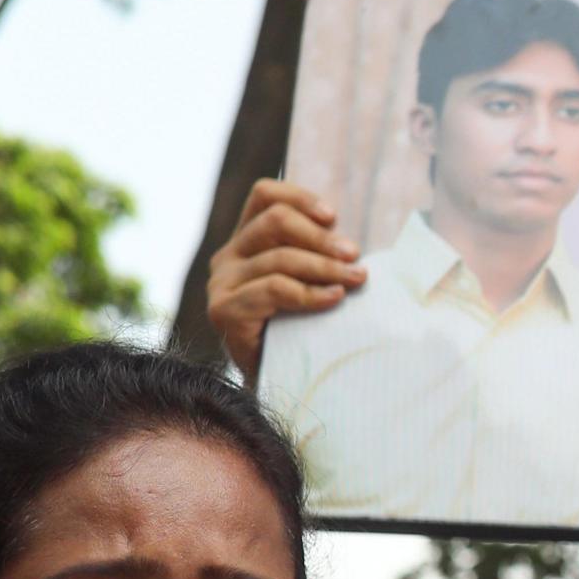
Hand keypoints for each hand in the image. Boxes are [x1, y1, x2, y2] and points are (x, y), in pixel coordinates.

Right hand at [206, 178, 362, 379]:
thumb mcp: (306, 283)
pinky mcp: (224, 311)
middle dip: (321, 237)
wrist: (275, 382)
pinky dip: (310, 293)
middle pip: (274, 222)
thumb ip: (317, 256)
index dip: (299, 198)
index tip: (333, 217)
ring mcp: (222, 284)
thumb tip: (355, 248)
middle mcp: (228, 258)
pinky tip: (335, 298)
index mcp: (245, 241)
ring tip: (356, 278)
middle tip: (354, 255)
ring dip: (325, 267)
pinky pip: (274, 290)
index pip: (264, 196)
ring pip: (279, 258)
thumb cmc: (298, 330)